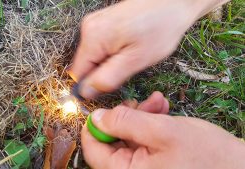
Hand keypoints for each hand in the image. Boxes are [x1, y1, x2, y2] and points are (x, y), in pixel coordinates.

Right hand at [70, 0, 228, 98]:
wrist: (173, 2)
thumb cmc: (160, 27)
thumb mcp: (135, 60)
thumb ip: (108, 78)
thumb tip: (86, 92)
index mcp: (93, 38)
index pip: (77, 74)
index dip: (91, 87)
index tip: (109, 87)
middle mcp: (88, 28)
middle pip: (85, 66)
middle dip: (102, 74)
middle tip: (126, 68)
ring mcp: (95, 24)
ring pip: (94, 58)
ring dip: (108, 64)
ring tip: (130, 55)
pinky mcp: (102, 23)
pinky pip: (100, 48)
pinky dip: (112, 53)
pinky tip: (128, 47)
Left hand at [81, 92, 244, 168]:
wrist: (234, 165)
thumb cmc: (205, 155)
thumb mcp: (162, 131)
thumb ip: (126, 122)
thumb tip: (98, 117)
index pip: (94, 149)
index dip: (95, 125)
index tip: (104, 108)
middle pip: (111, 140)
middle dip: (125, 116)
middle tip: (139, 103)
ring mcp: (142, 167)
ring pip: (128, 136)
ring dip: (140, 116)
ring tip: (157, 105)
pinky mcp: (152, 161)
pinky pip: (142, 139)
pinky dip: (149, 123)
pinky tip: (161, 112)